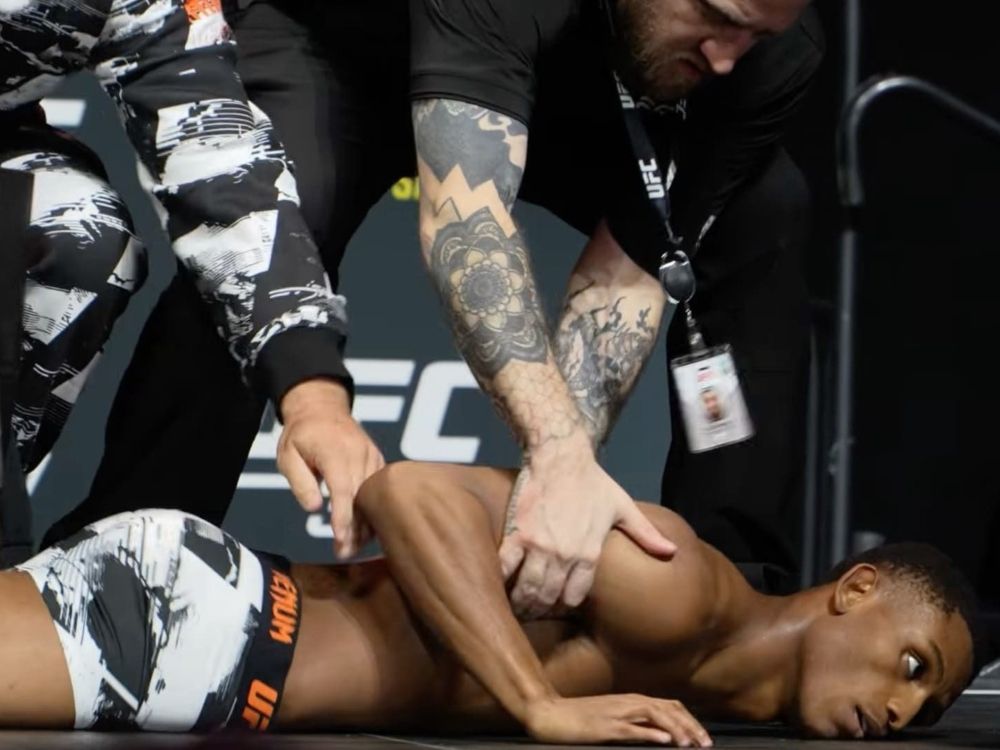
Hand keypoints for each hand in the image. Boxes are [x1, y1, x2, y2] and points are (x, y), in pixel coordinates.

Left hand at [277, 378, 384, 557]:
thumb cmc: (301, 434)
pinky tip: (365, 528)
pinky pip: (380, 489)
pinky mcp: (378, 460)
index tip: (341, 539)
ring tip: (353, 547)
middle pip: (362, 498)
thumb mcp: (287, 455)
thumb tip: (315, 508)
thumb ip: (300, 481)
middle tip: (343, 553)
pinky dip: (374, 509)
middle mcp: (359, 453)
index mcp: (335, 451)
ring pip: (375, 496)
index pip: (343, 489)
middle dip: (355, 529)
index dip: (343, 517)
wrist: (322, 407)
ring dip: (366, 523)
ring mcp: (372, 456)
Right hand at [499, 433, 675, 617]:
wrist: (561, 457)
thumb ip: (645, 534)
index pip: (575, 595)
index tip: (560, 601)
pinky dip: (502, 578)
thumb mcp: (623, 508)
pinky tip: (501, 584)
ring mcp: (539, 546)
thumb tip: (671, 552)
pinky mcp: (518, 533)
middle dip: (541, 607)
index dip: (567, 601)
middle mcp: (564, 555)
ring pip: (528, 587)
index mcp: (589, 553)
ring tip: (518, 604)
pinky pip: (506, 566)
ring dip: (522, 600)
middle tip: (534, 610)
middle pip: (549, 596)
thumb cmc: (593, 482)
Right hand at [524, 695, 712, 746]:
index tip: (702, 738)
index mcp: (630, 700)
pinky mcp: (604, 726)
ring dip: (676, 728)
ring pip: (654, 714)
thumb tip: (662, 734)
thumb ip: (636, 724)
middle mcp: (627, 702)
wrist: (549, 713)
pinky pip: (631, 728)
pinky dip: (650, 732)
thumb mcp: (612, 719)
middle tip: (705, 743)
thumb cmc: (578, 718)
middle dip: (690, 725)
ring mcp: (616, 713)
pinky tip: (664, 740)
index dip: (689, 720)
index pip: (669, 706)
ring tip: (690, 743)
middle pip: (668, 708)